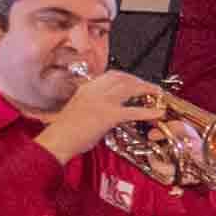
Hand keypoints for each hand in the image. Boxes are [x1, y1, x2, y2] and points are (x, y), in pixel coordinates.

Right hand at [37, 68, 164, 163]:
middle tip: (152, 87)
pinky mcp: (108, 115)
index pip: (112, 75)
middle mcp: (95, 91)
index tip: (137, 81)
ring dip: (147, 90)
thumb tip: (106, 105)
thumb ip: (92, 102)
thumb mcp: (79, 108)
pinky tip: (158, 113)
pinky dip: (148, 112)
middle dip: (140, 81)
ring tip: (158, 94)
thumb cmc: (65, 130)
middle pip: (124, 78)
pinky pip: (133, 111)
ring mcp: (102, 102)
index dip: (128, 76)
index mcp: (87, 88)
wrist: (57, 140)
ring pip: (130, 89)